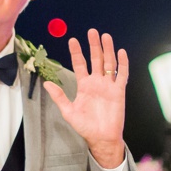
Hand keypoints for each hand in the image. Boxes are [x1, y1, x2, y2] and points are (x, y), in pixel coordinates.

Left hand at [44, 28, 128, 168]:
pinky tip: (121, 52)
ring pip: (109, 63)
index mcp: (84, 85)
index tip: (73, 40)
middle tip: (92, 31)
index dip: (77, 52)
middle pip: (96, 59)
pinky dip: (123, 64)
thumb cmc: (85, 126)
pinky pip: (122, 75)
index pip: (80, 64)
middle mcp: (97, 82)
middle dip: (94, 45)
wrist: (101, 138)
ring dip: (108, 50)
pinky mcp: (119, 91)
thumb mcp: (68, 111)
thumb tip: (47, 83)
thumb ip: (59, 96)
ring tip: (106, 36)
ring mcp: (108, 86)